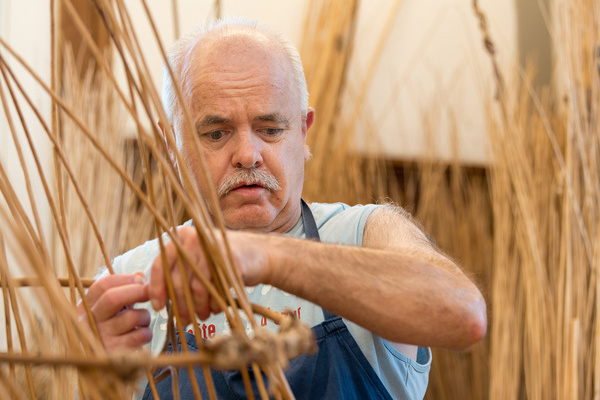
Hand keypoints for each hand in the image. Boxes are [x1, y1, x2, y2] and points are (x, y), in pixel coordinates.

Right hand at [77, 272, 151, 350]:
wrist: (101, 366)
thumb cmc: (109, 330)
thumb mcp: (110, 309)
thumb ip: (123, 290)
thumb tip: (140, 275)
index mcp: (85, 307)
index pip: (103, 285)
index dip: (125, 278)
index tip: (140, 280)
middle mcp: (89, 322)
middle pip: (114, 298)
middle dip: (138, 291)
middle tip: (151, 292)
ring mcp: (101, 338)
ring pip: (132, 317)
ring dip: (145, 316)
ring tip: (142, 321)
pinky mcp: (115, 354)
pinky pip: (140, 335)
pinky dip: (146, 333)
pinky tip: (141, 335)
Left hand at [148, 226, 269, 324]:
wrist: (259, 255)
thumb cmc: (223, 262)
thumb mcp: (197, 262)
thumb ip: (176, 274)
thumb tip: (150, 296)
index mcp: (182, 236)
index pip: (160, 265)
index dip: (157, 289)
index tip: (159, 307)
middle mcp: (194, 237)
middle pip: (178, 280)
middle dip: (180, 305)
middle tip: (185, 320)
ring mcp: (212, 247)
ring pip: (196, 287)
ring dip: (198, 307)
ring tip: (202, 316)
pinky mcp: (229, 259)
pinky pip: (215, 289)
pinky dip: (213, 304)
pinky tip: (215, 309)